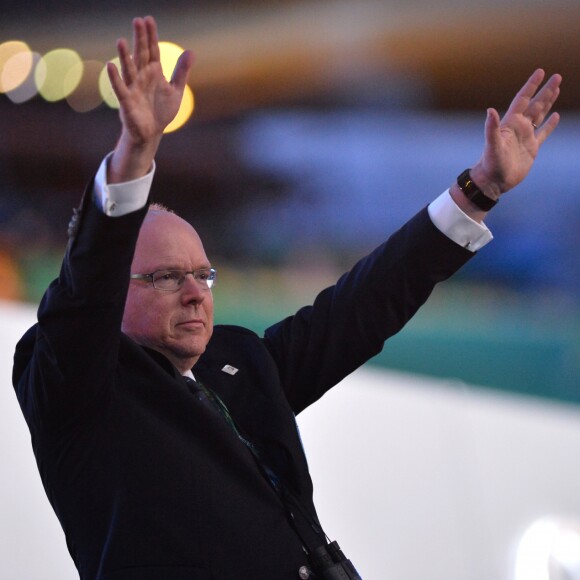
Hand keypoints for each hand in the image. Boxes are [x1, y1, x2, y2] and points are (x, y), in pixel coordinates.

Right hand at [107, 16, 193, 181]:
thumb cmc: (161, 111)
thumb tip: (191, 51)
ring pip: (129, 69)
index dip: (151, 36)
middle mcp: (142, 76)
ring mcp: (133, 88)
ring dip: (124, 56)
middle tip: (137, 21)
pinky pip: (120, 88)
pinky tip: (111, 65)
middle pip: (141, 55)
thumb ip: (181, 71)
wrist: (152, 133)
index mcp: (153, 72)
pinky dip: (115, 78)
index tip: (148, 19)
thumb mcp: (175, 90)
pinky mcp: (127, 101)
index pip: (152, 50)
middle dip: (139, 39)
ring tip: (121, 40)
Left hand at [470, 69, 560, 199]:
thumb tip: (490, 110)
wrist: (494, 181)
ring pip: (540, 115)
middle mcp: (518, 127)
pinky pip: (543, 133)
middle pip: (535, 104)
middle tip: (557, 76)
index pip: (523, 99)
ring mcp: (525, 137)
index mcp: (510, 123)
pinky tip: (556, 116)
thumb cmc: (490, 163)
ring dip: (548, 102)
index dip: (531, 85)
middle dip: (545, 90)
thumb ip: (492, 128)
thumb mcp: (492, 145)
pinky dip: (550, 124)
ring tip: (556, 89)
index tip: (540, 72)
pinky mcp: (532, 148)